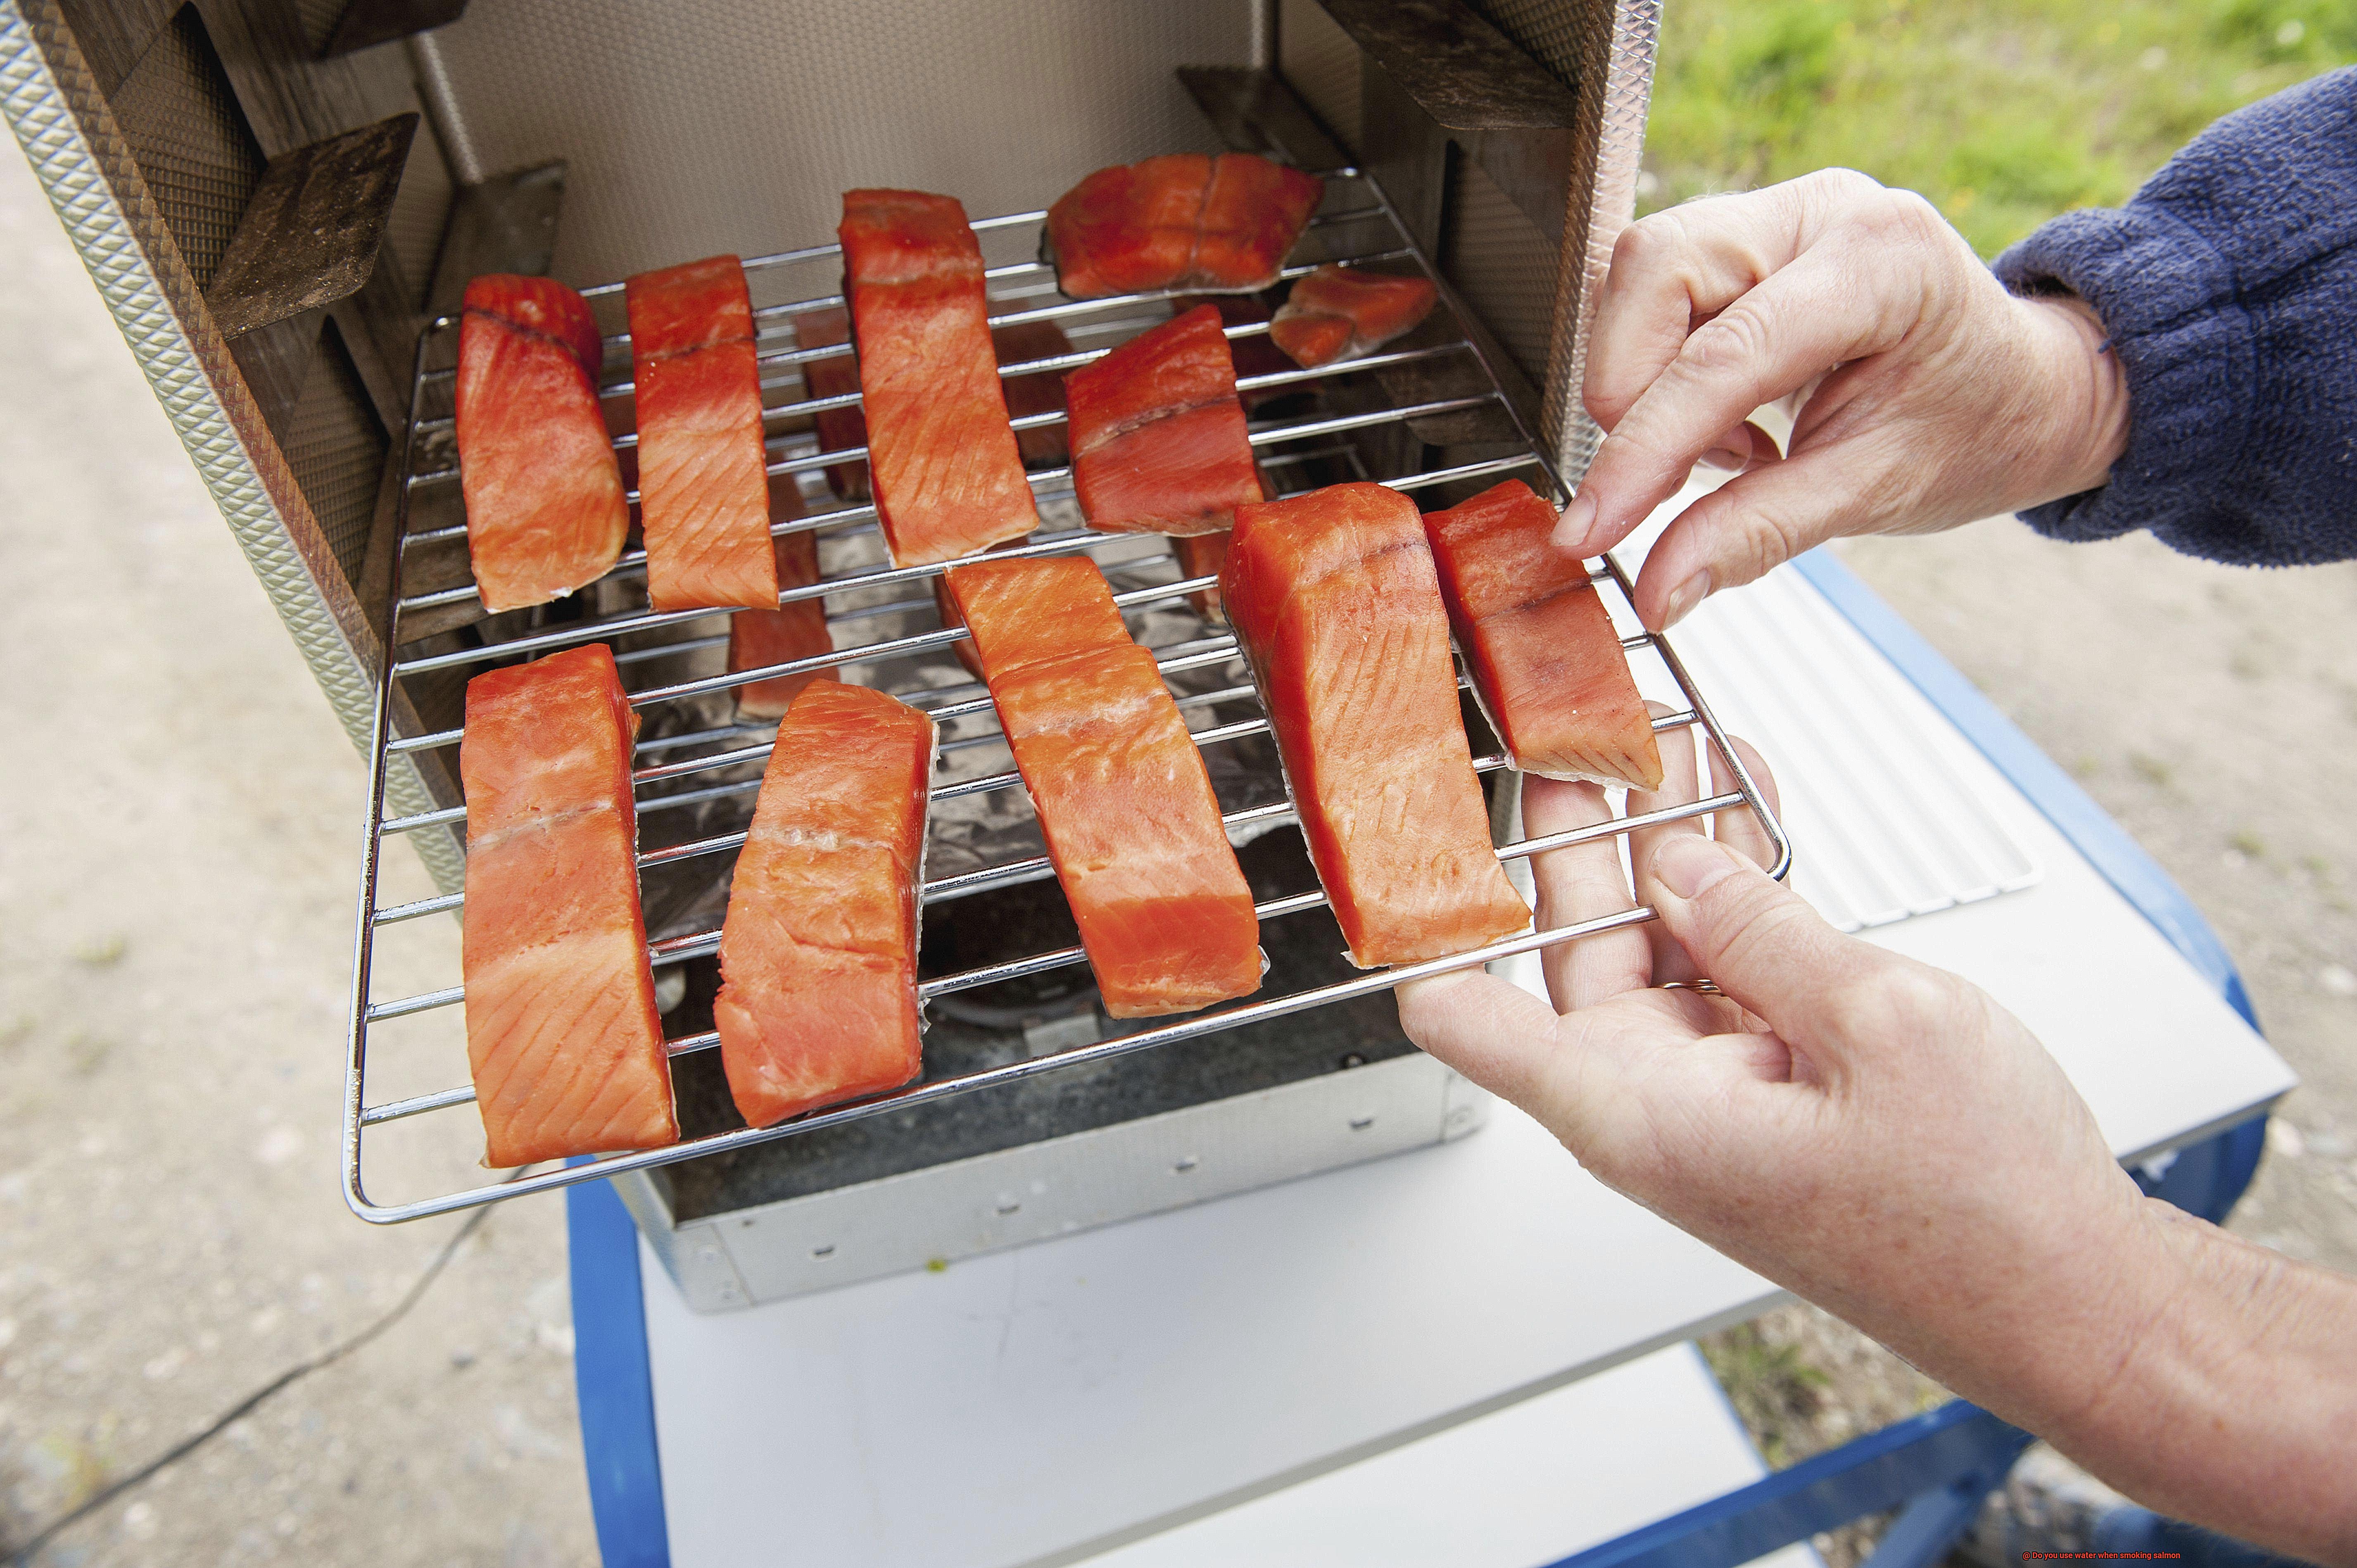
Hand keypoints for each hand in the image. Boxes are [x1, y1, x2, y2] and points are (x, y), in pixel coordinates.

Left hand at [1395, 721, 2154, 1435]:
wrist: (2075, 1300)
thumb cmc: (1986, 1213)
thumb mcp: (1882, 1022)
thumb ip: (1765, 930)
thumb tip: (1684, 862)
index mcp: (1639, 1113)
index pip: (1473, 1022)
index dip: (1430, 930)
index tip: (1415, 838)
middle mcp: (1655, 1106)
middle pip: (1572, 949)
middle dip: (1580, 834)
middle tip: (1582, 735)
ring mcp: (1714, 1092)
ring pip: (1656, 944)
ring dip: (1668, 847)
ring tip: (1670, 743)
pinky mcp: (1772, 1082)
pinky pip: (1726, 969)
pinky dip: (1735, 893)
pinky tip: (1743, 812)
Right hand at [1556, 169, 2130, 630]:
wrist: (2026, 391)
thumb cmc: (1975, 430)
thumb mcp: (1876, 492)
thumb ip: (1757, 533)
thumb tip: (1657, 591)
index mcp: (1880, 263)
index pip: (1719, 354)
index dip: (1641, 449)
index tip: (1589, 530)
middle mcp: (1823, 212)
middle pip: (1654, 271)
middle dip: (1633, 392)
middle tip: (1672, 479)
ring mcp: (1782, 212)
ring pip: (1640, 275)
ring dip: (1650, 380)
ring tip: (1733, 446)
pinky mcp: (1750, 234)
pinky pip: (1657, 291)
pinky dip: (1666, 368)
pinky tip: (1730, 417)